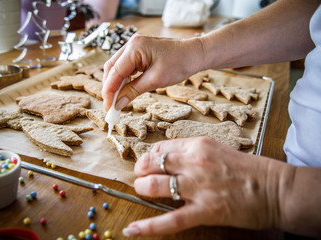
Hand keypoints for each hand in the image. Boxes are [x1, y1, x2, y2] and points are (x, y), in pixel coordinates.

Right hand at [102, 34, 203, 110]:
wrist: (194, 54)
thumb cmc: (180, 63)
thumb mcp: (155, 80)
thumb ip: (133, 91)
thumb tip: (118, 104)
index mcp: (135, 47)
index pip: (114, 72)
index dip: (109, 92)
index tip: (108, 108)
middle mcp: (131, 44)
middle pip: (111, 68)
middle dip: (109, 88)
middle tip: (111, 106)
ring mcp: (134, 47)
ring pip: (117, 68)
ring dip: (115, 84)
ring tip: (117, 101)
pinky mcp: (139, 52)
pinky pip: (125, 66)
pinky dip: (123, 79)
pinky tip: (125, 91)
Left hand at [123, 137, 285, 236]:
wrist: (275, 188)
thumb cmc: (248, 170)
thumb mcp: (217, 150)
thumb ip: (191, 152)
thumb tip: (167, 158)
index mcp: (197, 146)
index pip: (160, 148)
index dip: (148, 158)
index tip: (147, 165)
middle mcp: (194, 162)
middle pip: (152, 164)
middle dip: (141, 172)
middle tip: (142, 178)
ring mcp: (198, 187)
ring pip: (155, 186)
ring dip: (143, 189)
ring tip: (143, 192)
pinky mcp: (205, 211)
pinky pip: (170, 220)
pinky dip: (148, 226)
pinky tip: (132, 229)